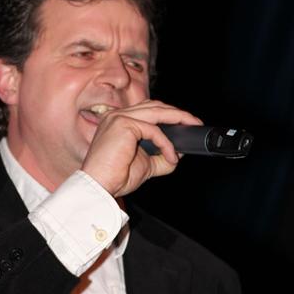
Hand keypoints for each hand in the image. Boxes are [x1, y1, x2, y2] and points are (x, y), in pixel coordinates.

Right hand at [81, 99, 202, 196]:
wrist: (99, 187)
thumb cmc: (114, 177)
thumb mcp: (145, 165)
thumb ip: (161, 156)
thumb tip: (179, 152)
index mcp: (118, 122)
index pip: (148, 110)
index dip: (168, 114)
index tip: (185, 123)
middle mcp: (116, 116)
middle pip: (154, 106)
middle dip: (177, 113)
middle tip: (194, 122)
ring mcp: (119, 118)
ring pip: (157, 111)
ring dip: (177, 118)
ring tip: (191, 126)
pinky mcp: (124, 125)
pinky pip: (154, 131)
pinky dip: (166, 143)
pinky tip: (171, 156)